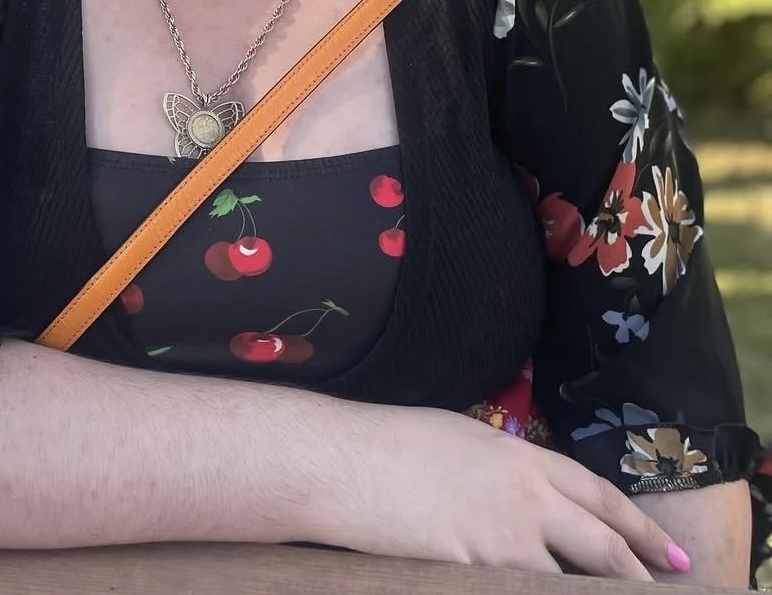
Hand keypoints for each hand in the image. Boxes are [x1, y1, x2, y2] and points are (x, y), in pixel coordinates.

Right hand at [309, 404, 686, 580]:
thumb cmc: (393, 442)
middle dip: (638, 575)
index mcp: (524, 459)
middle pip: (601, 546)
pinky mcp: (473, 574)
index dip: (641, 530)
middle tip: (666, 592)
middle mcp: (526, 500)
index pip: (601, 498)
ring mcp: (502, 542)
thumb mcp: (463, 438)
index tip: (670, 556)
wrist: (346, 462)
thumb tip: (526, 489)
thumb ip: (505, 465)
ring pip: (567, 583)